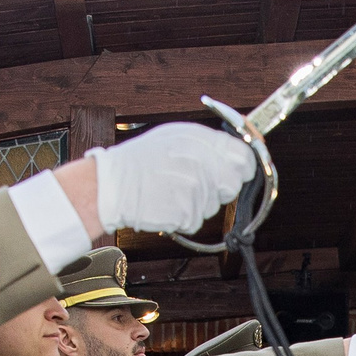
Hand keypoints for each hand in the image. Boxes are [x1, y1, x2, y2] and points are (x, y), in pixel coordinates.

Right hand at [87, 122, 255, 236]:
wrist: (111, 186)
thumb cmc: (140, 161)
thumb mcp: (176, 136)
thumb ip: (209, 143)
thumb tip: (239, 151)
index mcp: (202, 141)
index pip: (245, 157)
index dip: (244, 166)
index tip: (237, 170)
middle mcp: (204, 165)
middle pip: (233, 184)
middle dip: (220, 186)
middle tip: (193, 181)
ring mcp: (198, 191)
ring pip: (214, 204)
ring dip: (198, 201)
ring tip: (172, 188)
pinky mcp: (189, 214)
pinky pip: (196, 219)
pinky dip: (184, 215)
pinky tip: (166, 202)